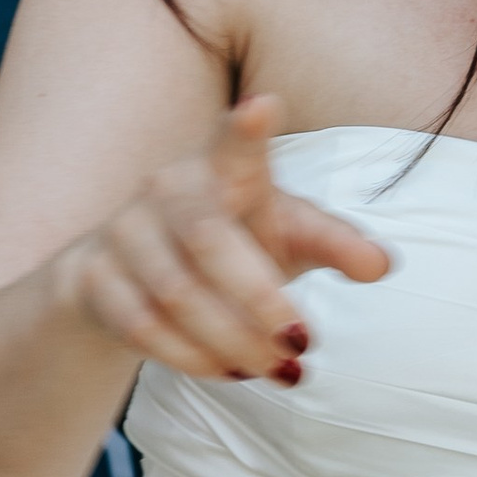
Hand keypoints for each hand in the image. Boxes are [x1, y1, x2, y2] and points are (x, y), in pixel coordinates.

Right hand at [52, 93, 388, 381]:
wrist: (132, 278)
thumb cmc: (236, 245)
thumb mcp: (289, 238)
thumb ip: (333, 244)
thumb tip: (382, 265)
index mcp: (223, 167)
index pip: (235, 145)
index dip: (247, 129)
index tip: (263, 105)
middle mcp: (168, 188)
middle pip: (209, 239)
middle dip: (260, 299)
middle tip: (303, 343)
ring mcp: (124, 231)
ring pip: (176, 294)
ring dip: (233, 341)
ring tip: (278, 369)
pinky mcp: (93, 276)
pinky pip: (142, 326)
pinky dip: (193, 359)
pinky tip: (230, 371)